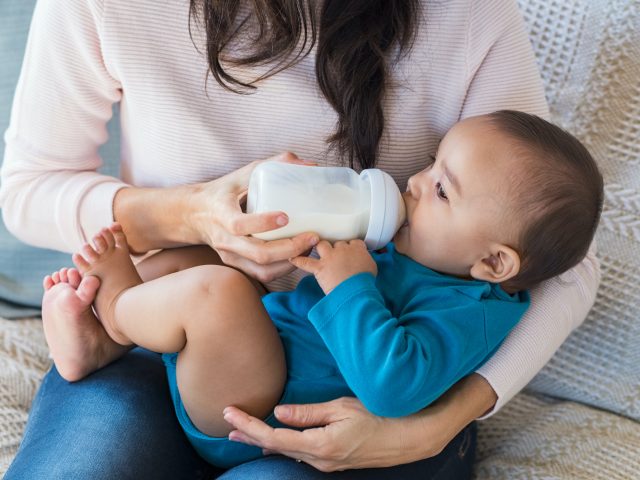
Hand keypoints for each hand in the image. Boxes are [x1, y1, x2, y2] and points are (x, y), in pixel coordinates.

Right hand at [189, 152, 319, 282]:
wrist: (194, 214)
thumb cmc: (223, 191)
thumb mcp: (243, 174)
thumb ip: (274, 165)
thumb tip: (310, 164)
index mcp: (221, 214)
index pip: (239, 225)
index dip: (263, 223)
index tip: (286, 217)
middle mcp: (225, 239)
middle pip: (259, 254)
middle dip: (290, 248)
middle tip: (312, 237)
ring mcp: (230, 255)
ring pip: (263, 269)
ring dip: (290, 262)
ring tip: (309, 247)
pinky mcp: (237, 265)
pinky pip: (262, 274)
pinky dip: (284, 269)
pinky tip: (298, 256)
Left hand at [222, 374, 496, 471]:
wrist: (411, 437)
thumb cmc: (380, 416)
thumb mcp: (342, 408)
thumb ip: (308, 413)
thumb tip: (279, 412)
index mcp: (320, 445)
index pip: (274, 437)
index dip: (249, 426)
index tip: (229, 414)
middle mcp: (320, 459)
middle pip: (275, 448)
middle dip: (250, 436)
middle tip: (227, 425)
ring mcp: (328, 463)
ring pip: (287, 452)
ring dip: (263, 441)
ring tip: (244, 432)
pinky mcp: (334, 461)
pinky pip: (302, 453)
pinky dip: (283, 444)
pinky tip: (276, 439)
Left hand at [289, 240, 376, 293]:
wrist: (356, 290)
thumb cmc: (365, 281)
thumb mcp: (372, 267)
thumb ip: (365, 260)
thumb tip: (362, 262)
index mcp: (357, 248)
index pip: (352, 242)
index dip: (350, 247)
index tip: (350, 252)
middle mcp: (342, 249)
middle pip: (337, 243)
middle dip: (335, 248)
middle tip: (336, 255)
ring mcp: (330, 257)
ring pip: (322, 245)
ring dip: (320, 247)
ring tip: (318, 251)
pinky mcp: (320, 268)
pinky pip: (305, 262)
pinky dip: (298, 261)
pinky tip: (292, 259)